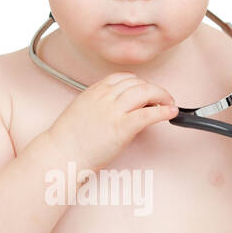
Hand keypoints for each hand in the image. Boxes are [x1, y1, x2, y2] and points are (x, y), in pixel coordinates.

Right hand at [49, 72, 177, 170]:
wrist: (61, 155)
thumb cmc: (68, 141)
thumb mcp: (81, 111)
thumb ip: (98, 104)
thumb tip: (116, 107)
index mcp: (94, 92)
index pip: (122, 77)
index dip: (138, 82)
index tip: (144, 91)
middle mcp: (104, 97)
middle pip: (137, 83)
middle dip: (153, 89)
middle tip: (162, 99)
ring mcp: (113, 111)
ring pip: (145, 92)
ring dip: (162, 96)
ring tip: (168, 104)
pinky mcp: (121, 127)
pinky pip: (147, 113)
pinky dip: (163, 111)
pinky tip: (171, 112)